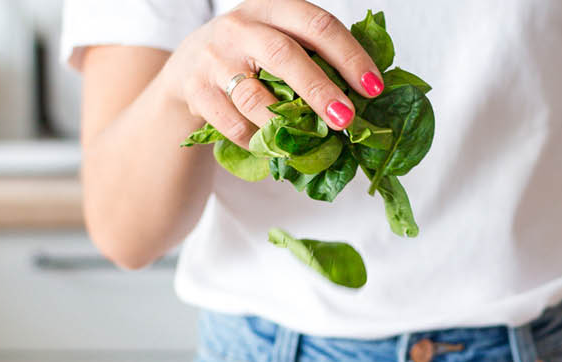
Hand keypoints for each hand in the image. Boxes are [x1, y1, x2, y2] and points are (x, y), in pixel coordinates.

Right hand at [160, 0, 385, 146]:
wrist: (187, 69)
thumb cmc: (252, 58)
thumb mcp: (281, 42)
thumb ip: (317, 57)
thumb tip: (369, 94)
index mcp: (273, 8)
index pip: (317, 24)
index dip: (349, 56)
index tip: (373, 87)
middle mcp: (241, 26)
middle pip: (285, 55)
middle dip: (320, 90)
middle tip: (346, 119)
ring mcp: (215, 57)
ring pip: (254, 96)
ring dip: (286, 124)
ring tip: (309, 142)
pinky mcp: (196, 90)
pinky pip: (233, 123)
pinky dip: (257, 140)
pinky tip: (273, 147)